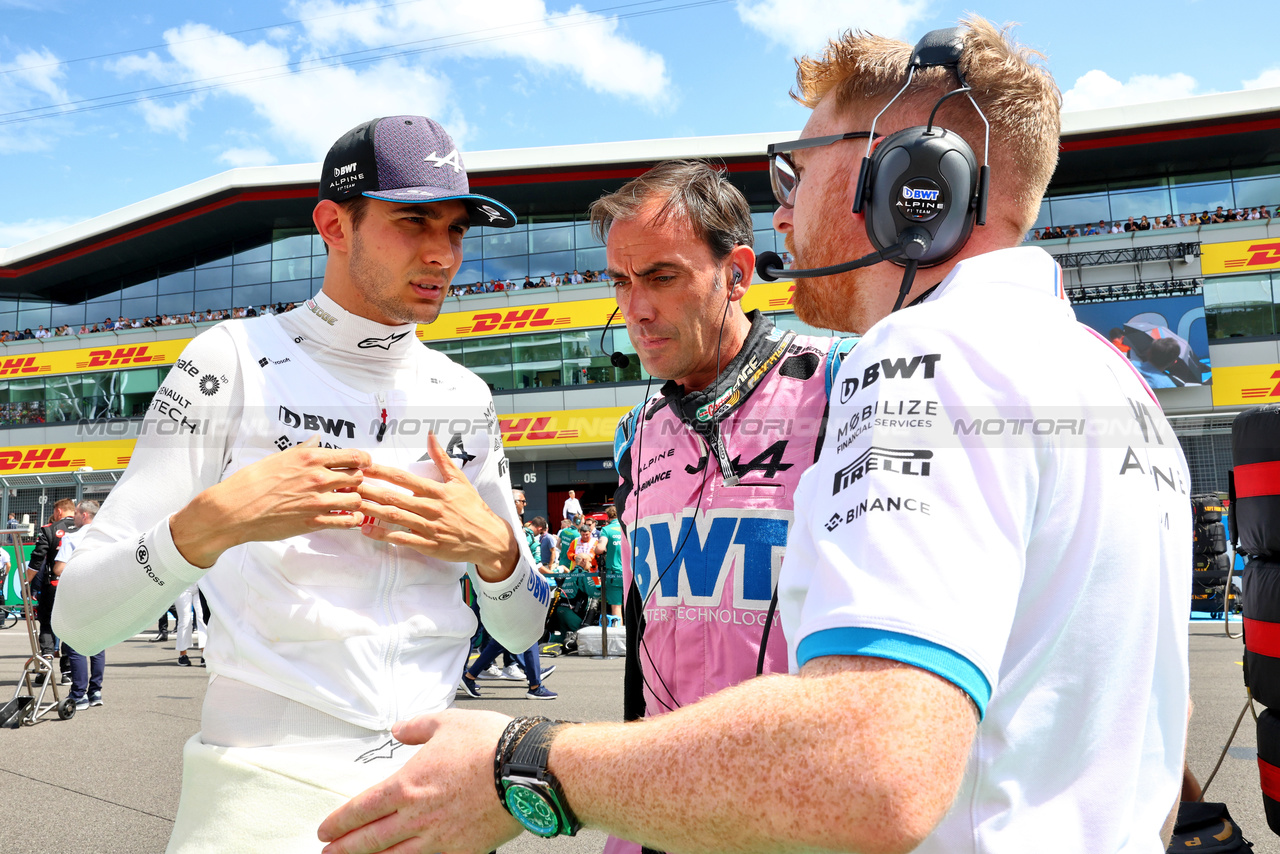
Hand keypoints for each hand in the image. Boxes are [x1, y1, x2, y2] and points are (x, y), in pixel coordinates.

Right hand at [171, 437, 368, 566]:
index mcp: (310, 458)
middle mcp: (317, 478)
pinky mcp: (313, 522)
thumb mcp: (278, 458)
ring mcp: (317, 501)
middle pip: (357, 477)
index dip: (362, 460)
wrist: (234, 509)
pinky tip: (344, 517)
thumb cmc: (251, 482)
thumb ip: (303, 450)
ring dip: (353, 500)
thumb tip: (317, 439)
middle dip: (356, 480)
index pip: (352, 456)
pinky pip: (346, 521)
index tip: (364, 463)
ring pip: (355, 499)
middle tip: (349, 484)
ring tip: (345, 501)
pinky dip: (350, 520)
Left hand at [317, 709, 521, 853]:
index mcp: (408, 785)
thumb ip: (417, 728)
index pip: (362, 808)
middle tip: (328, 852)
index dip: (340, 821)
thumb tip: (399, 730)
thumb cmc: (490, 745)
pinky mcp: (460, 851)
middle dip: (345, 848)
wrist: (525, 771)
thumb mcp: (447, 722)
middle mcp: (416, 816)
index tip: (325, 829)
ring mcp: (438, 838)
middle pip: (370, 839)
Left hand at [356, 433, 518, 580]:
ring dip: (370, 511)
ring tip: (350, 505)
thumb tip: (431, 435)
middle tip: (347, 485)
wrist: (489, 538)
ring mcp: (428, 527)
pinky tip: (366, 531)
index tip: (361, 465)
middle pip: (393, 497)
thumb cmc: (473, 508)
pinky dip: (383, 535)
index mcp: (436, 490)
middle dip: (367, 490)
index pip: (402, 477)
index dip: (380, 471)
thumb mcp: (460, 480)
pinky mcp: (428, 545)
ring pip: (394, 517)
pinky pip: (402, 539)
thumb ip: (442, 458)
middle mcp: (430, 507)